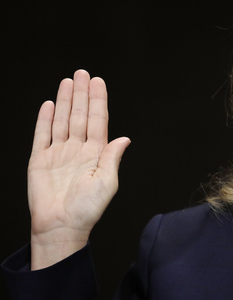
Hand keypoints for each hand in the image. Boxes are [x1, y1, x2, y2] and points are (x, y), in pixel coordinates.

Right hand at [28, 70, 129, 268]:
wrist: (60, 226)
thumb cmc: (86, 210)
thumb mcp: (107, 183)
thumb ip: (112, 158)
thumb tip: (125, 139)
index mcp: (96, 153)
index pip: (97, 120)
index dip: (98, 101)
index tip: (98, 82)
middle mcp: (78, 150)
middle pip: (79, 115)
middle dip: (81, 94)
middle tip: (82, 73)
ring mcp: (58, 153)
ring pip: (62, 120)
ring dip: (64, 101)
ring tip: (67, 82)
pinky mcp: (40, 160)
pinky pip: (42, 135)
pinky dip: (44, 120)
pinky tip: (48, 105)